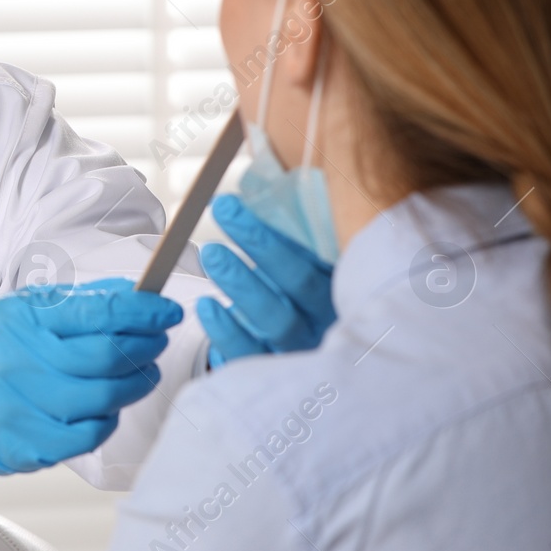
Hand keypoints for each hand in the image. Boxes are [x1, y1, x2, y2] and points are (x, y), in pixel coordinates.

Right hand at [0, 277, 181, 478]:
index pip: (96, 312)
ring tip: (143, 372)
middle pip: (107, 357)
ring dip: (136, 384)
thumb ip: (74, 304)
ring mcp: (23, 406)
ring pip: (104, 398)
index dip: (141, 312)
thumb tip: (131, 295)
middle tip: (157, 340)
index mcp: (21, 320)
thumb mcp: (17, 311)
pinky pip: (89, 435)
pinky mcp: (28, 444)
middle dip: (145, 346)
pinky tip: (110, 407)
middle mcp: (20, 361)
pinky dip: (110, 419)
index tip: (166, 311)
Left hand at [196, 193, 335, 366]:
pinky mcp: (277, 378)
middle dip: (260, 241)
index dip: (289, 222)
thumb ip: (292, 227)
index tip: (253, 191)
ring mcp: (307, 352)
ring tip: (211, 253)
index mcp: (343, 284)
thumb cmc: (293, 297)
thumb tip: (257, 173)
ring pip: (277, 318)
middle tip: (223, 208)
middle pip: (301, 281)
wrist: (303, 366)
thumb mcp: (303, 261)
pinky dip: (227, 330)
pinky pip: (250, 357)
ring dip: (241, 282)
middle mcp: (332, 319)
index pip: (323, 252)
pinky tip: (206, 306)